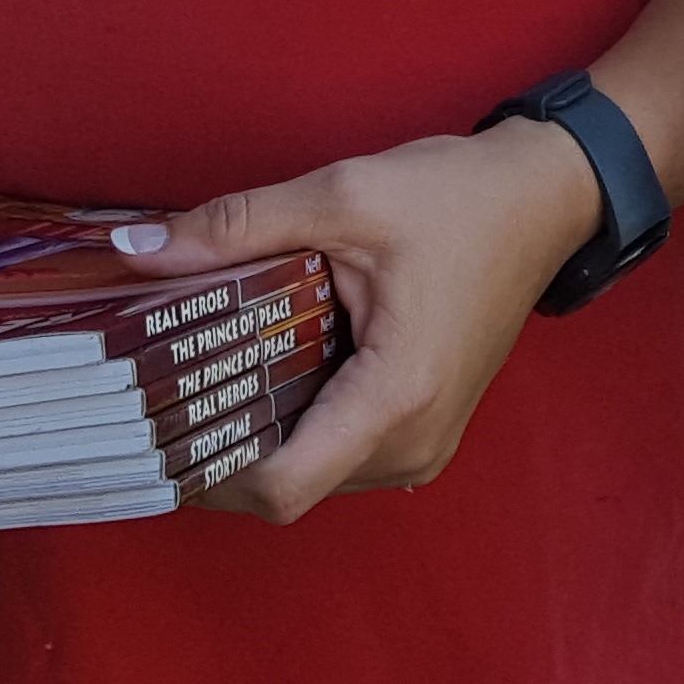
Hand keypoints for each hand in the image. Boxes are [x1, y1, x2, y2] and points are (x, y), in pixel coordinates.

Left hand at [130, 120, 603, 523]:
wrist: (545, 198)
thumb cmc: (458, 198)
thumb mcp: (344, 195)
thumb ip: (239, 226)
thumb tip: (138, 249)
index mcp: (396, 397)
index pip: (280, 488)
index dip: (206, 469)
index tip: (156, 423)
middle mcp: (413, 443)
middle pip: (288, 486)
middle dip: (221, 444)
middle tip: (166, 385)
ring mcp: (425, 445)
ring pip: (313, 475)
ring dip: (260, 434)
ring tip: (210, 370)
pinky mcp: (426, 431)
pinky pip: (342, 454)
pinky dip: (298, 424)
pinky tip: (268, 370)